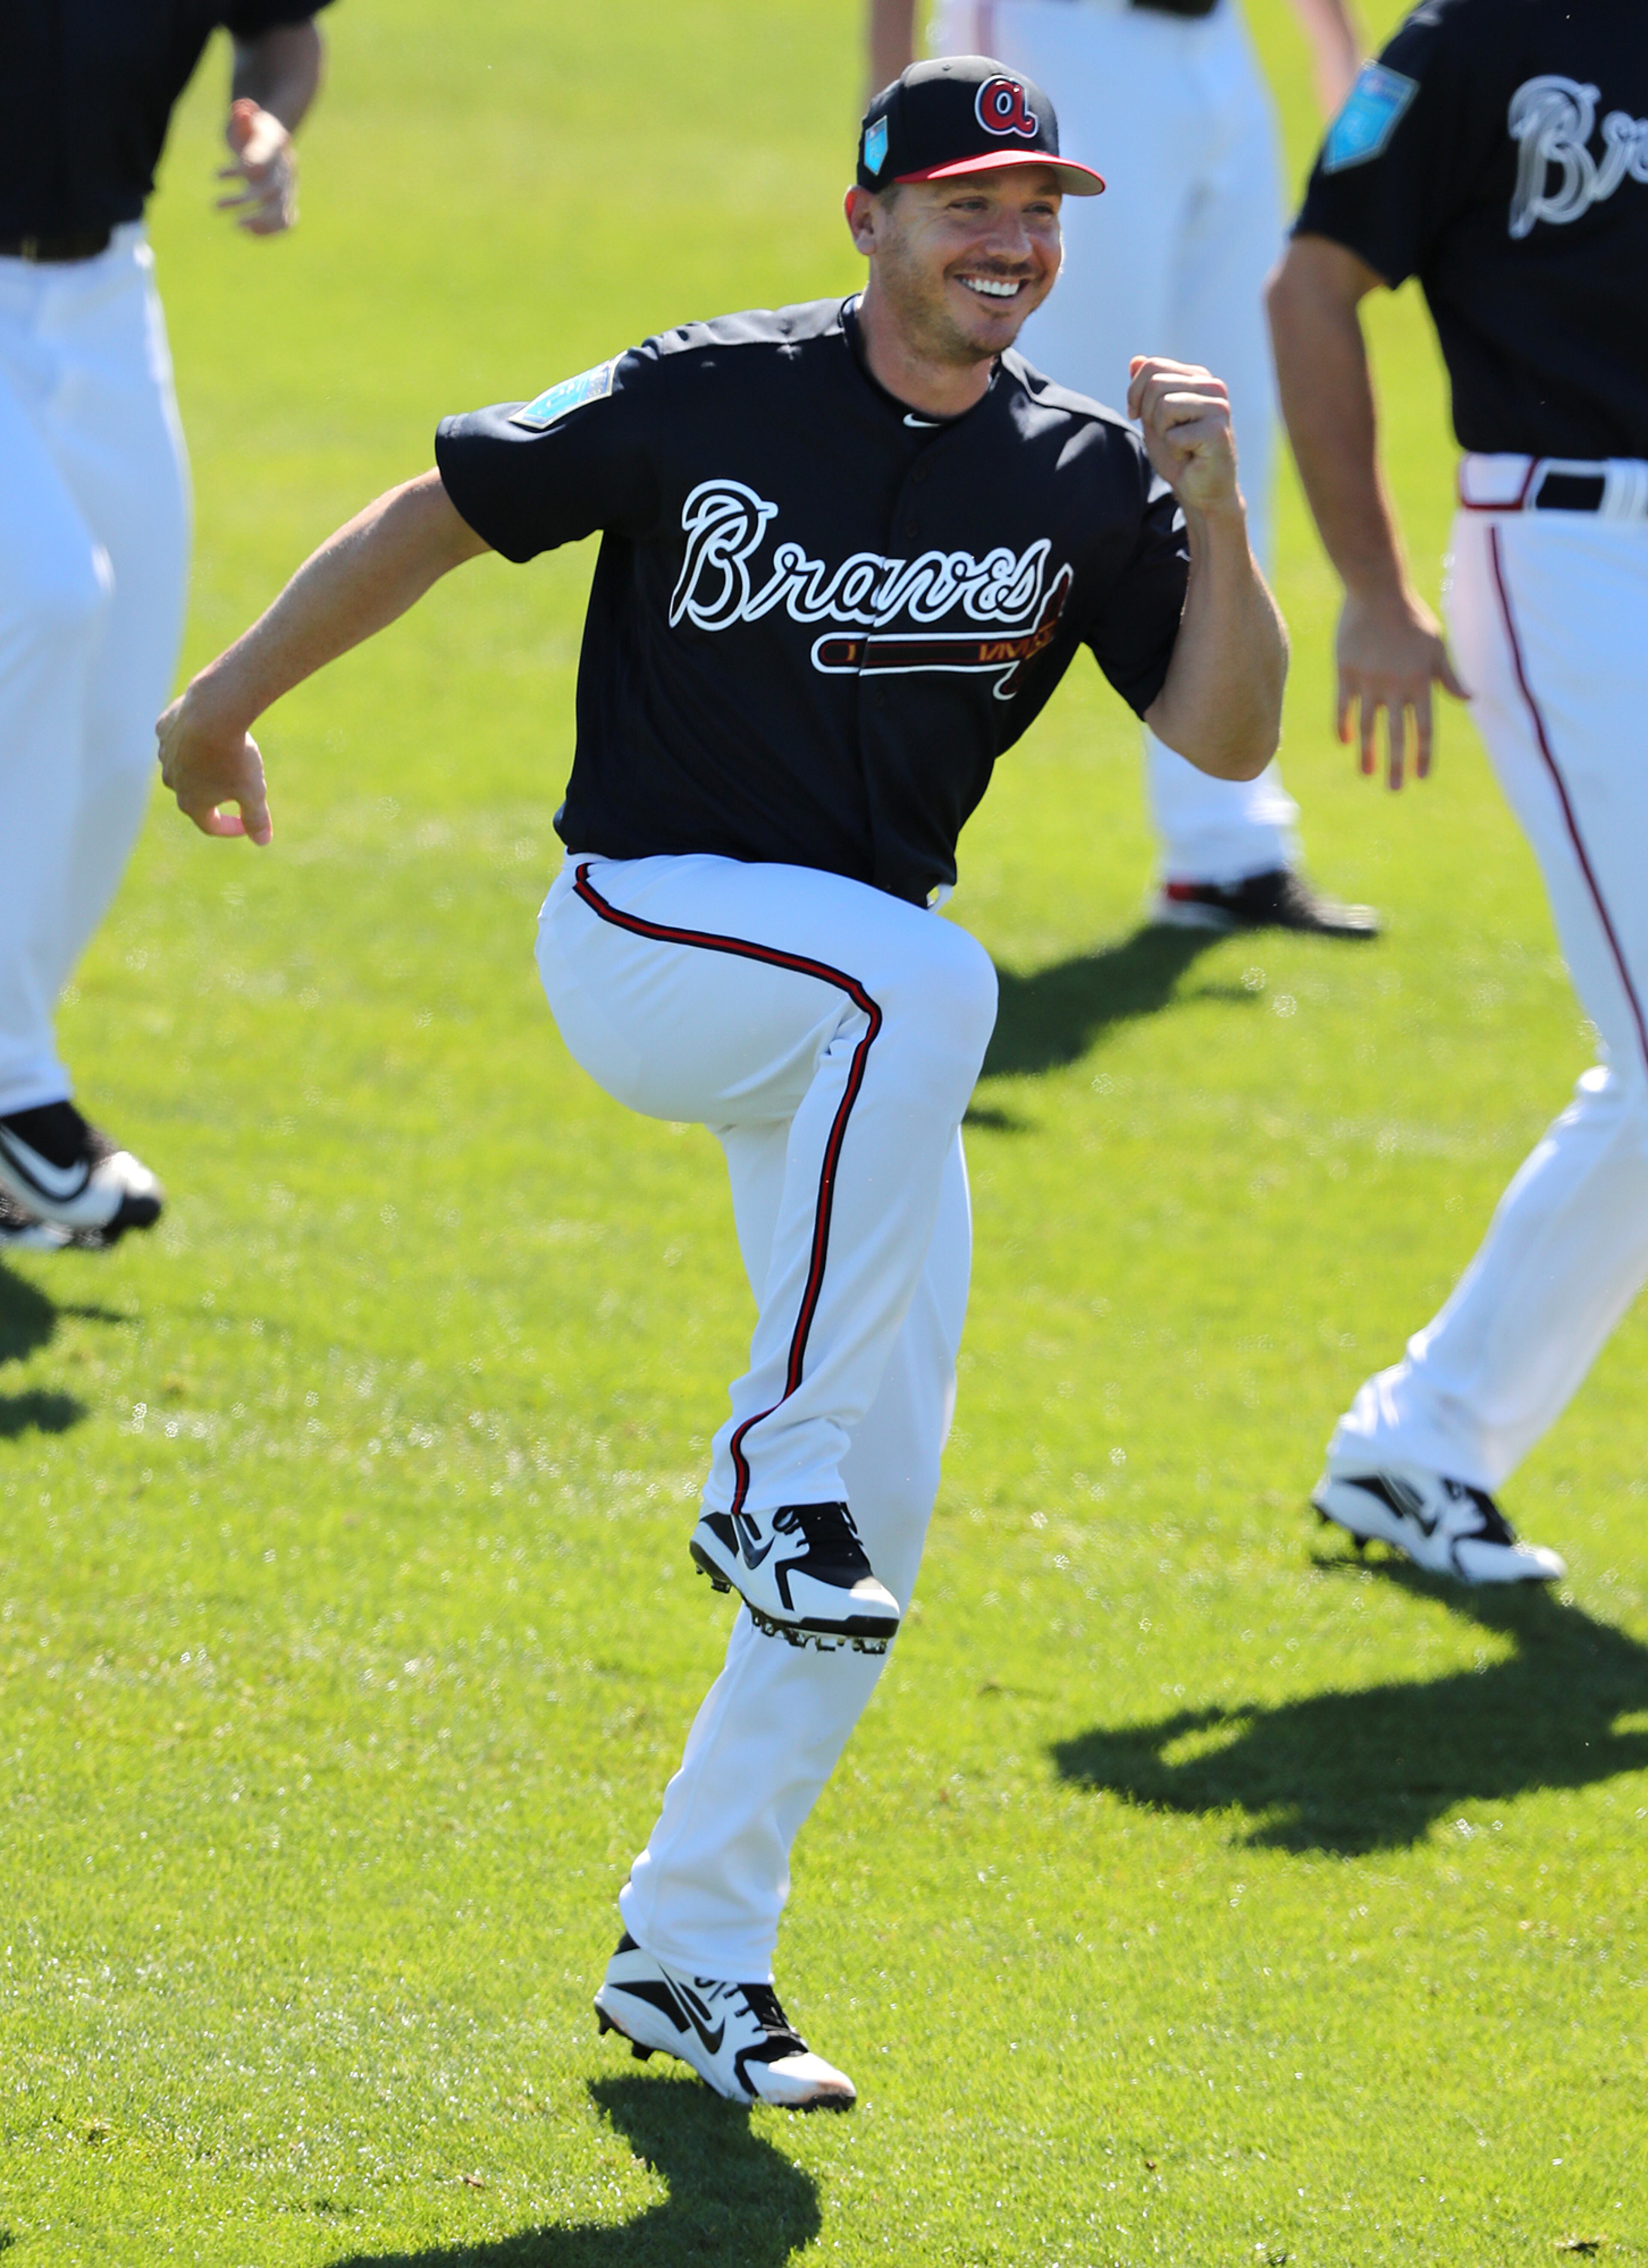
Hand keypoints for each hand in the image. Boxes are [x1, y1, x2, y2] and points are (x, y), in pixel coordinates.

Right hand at [157, 683, 273, 843]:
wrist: (213, 711)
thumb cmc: (234, 756)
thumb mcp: (253, 792)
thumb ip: (256, 819)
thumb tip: (262, 841)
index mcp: (190, 802)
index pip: (210, 825)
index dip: (231, 828)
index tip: (247, 823)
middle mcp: (171, 780)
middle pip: (194, 794)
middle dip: (216, 794)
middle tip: (236, 785)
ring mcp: (164, 753)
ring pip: (184, 763)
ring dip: (203, 764)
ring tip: (223, 755)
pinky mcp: (163, 727)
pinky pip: (178, 736)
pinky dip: (191, 737)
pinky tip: (207, 729)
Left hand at [217, 98, 296, 233]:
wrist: (273, 142)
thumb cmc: (252, 130)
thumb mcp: (245, 120)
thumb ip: (242, 116)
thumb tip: (241, 111)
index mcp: (276, 144)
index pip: (264, 156)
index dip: (246, 167)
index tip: (220, 175)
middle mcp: (287, 167)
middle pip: (270, 189)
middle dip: (243, 200)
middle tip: (215, 206)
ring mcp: (290, 186)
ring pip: (278, 209)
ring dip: (257, 220)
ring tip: (235, 226)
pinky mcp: (290, 202)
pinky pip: (286, 221)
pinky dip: (271, 229)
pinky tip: (250, 232)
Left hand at [1128, 357, 1241, 518]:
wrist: (1201, 490)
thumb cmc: (1179, 454)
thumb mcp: (1155, 417)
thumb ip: (1146, 388)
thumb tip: (1135, 360)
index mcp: (1197, 377)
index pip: (1152, 366)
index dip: (1135, 393)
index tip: (1137, 415)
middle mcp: (1212, 386)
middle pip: (1155, 384)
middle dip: (1148, 415)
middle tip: (1166, 435)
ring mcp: (1218, 406)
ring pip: (1164, 406)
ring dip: (1162, 433)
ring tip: (1180, 444)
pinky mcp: (1217, 431)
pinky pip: (1173, 435)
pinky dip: (1173, 451)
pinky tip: (1190, 456)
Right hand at [1336, 587, 1466, 788]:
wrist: (1378, 591)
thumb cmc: (1412, 618)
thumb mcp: (1437, 647)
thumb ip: (1450, 677)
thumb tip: (1471, 699)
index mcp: (1421, 682)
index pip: (1425, 727)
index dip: (1423, 754)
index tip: (1420, 777)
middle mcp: (1396, 686)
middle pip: (1396, 734)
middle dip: (1396, 765)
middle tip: (1394, 790)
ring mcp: (1369, 681)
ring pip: (1367, 726)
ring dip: (1367, 752)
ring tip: (1366, 773)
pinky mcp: (1346, 673)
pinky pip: (1343, 707)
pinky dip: (1342, 726)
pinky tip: (1343, 742)